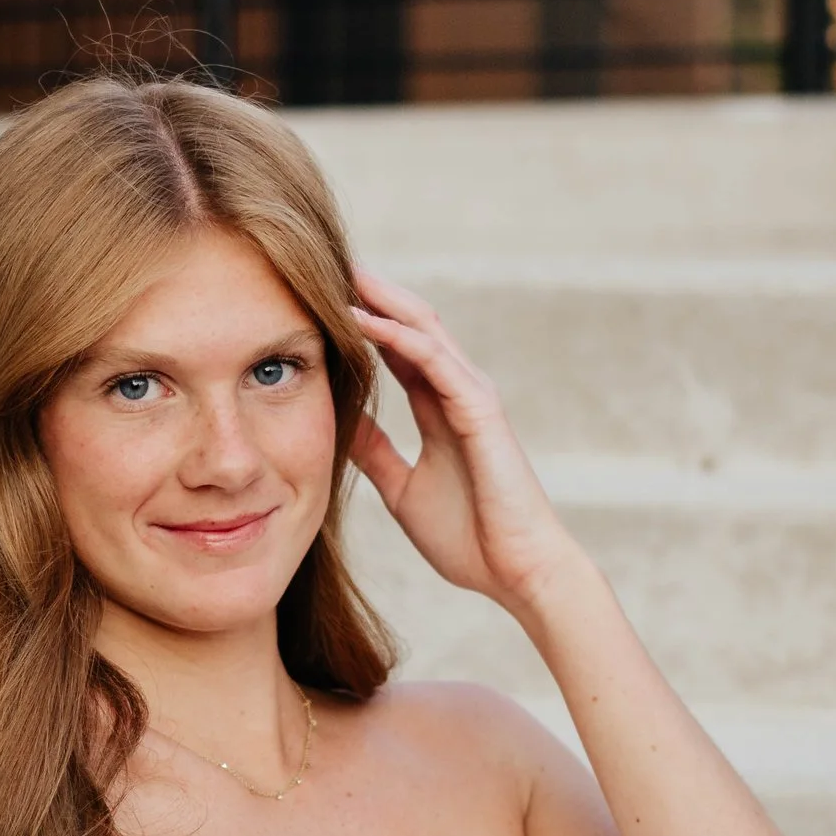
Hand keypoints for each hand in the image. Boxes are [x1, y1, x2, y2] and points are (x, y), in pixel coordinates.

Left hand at [350, 271, 583, 616]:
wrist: (516, 572)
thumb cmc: (469, 538)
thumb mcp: (402, 488)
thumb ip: (375, 452)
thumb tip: (338, 423)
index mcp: (441, 409)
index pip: (399, 350)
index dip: (364, 321)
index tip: (318, 298)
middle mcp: (459, 392)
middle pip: (412, 324)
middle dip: (371, 293)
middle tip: (323, 262)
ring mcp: (473, 397)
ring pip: (424, 329)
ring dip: (381, 300)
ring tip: (338, 272)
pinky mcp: (480, 411)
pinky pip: (434, 361)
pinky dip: (396, 337)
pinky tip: (361, 319)